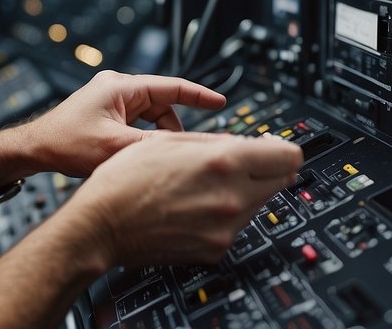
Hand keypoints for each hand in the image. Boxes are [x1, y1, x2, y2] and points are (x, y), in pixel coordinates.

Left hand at [24, 70, 227, 177]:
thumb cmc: (65, 144)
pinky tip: (140, 158)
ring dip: (156, 138)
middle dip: (173, 129)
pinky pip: (137, 124)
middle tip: (181, 154)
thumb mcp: (116, 148)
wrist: (35, 150)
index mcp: (121, 87)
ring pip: (151, 118)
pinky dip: (144, 140)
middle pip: (162, 106)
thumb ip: (155, 147)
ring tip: (154, 160)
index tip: (220, 101)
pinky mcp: (107, 114)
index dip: (199, 95)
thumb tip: (186, 149)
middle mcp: (117, 88)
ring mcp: (111, 101)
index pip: (171, 86)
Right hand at [67, 131, 302, 267]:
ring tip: (207, 183)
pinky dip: (226, 213)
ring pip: (260, 203)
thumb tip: (247, 144)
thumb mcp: (169, 142)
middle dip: (268, 168)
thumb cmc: (125, 180)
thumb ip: (216, 141)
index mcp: (224, 163)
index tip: (274, 145)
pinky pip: (237, 225)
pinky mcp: (217, 249)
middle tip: (246, 161)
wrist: (102, 225)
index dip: (283, 147)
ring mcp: (227, 228)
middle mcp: (232, 198)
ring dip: (246, 190)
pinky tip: (196, 205)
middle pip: (282, 180)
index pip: (289, 155)